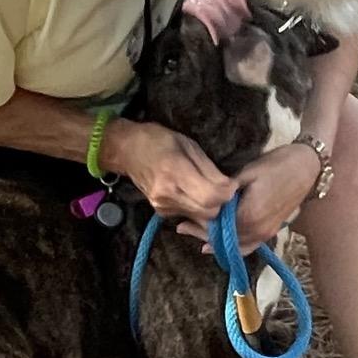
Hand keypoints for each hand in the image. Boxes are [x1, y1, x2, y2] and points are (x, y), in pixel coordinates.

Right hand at [108, 121, 236, 222]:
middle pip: (208, 212)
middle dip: (221, 202)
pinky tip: (193, 193)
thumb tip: (230, 188)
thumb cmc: (159, 141)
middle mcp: (167, 195)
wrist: (127, 151)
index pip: (211, 197)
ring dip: (210, 206)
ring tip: (208, 188)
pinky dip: (197, 207)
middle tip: (223, 187)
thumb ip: (210, 170)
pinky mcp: (161, 213)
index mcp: (174, 172)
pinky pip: (189, 215)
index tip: (231, 183)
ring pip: (200, 217)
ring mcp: (162, 207)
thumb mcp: (189, 146)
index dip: (227, 193)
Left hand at [177, 144, 318, 254]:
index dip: (199, 225)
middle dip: (202, 235)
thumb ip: (225, 192)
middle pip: (224, 240)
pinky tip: (218, 248)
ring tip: (196, 236)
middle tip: (183, 228)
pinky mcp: (271, 232)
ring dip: (216, 242)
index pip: (217, 228)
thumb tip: (205, 201)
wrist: (306, 167)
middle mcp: (257, 230)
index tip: (183, 221)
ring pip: (235, 246)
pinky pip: (249, 247)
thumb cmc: (275, 165)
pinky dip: (233, 249)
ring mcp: (266, 234)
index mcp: (249, 215)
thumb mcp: (246, 174)